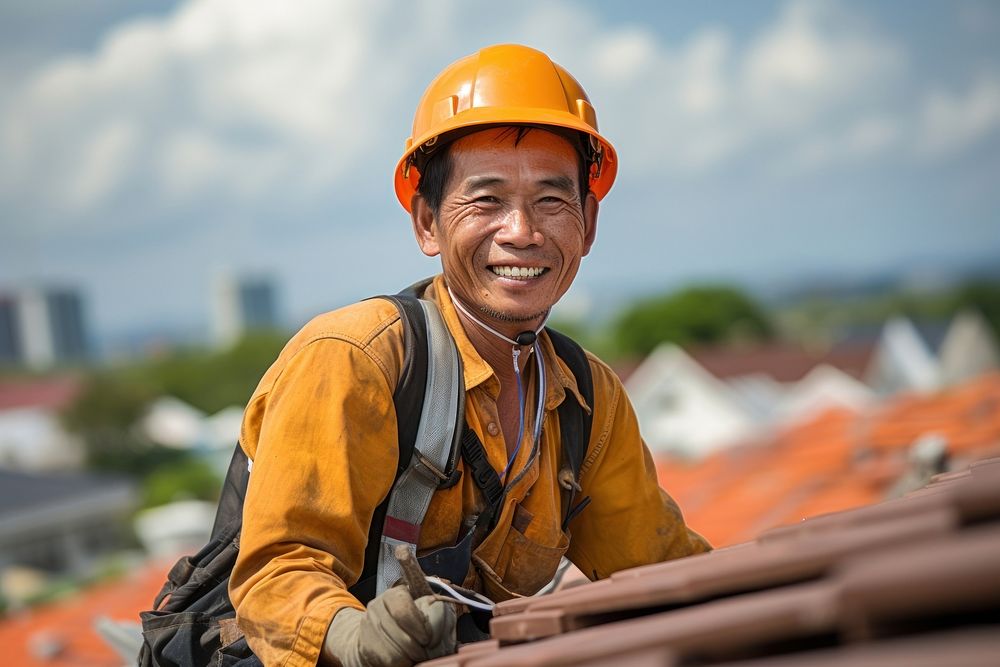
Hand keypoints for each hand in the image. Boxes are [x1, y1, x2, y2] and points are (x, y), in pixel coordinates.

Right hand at [322, 586, 455, 666]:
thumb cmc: (400, 621)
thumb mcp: (413, 607)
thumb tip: (448, 617)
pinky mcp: (365, 648)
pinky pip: (389, 661)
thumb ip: (428, 609)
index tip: (429, 638)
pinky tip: (406, 660)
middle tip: (428, 651)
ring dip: (411, 657)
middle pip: (403, 636)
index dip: (420, 627)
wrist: (368, 634)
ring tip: (418, 656)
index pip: (404, 611)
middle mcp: (377, 609)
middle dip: (420, 648)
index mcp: (392, 596)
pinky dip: (402, 663)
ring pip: (396, 652)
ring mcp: (369, 629)